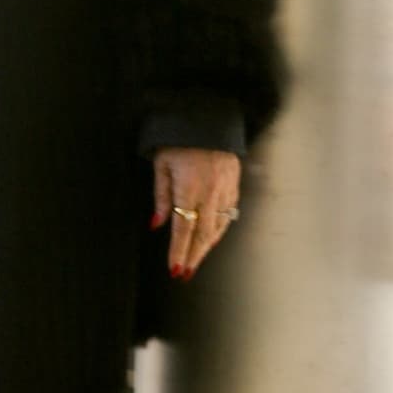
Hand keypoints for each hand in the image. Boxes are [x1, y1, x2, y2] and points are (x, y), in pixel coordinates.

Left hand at [152, 148, 241, 279]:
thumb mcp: (161, 165)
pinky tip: (211, 238)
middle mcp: (210, 192)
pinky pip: (229, 214)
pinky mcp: (235, 184)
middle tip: (185, 273)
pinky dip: (219, 229)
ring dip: (206, 246)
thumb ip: (160, 196)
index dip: (179, 251)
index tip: (175, 269)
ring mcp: (225, 189)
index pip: (183, 228)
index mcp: (189, 188)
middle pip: (203, 234)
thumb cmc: (178, 139)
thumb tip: (157, 224)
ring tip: (195, 260)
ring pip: (218, 227)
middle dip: (194, 256)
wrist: (207, 119)